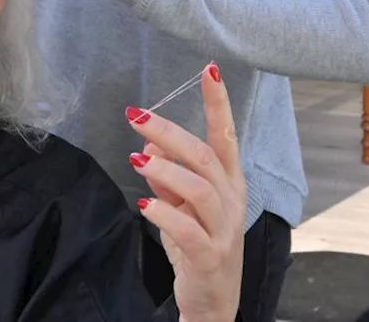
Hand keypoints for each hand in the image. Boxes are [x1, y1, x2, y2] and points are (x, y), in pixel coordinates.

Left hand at [127, 63, 244, 321]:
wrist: (213, 301)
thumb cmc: (198, 244)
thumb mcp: (182, 204)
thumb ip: (168, 174)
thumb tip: (150, 144)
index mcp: (229, 181)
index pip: (225, 134)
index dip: (218, 102)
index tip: (208, 70)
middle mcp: (232, 199)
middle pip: (205, 157)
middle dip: (171, 132)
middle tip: (137, 117)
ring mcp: (223, 229)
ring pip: (200, 189)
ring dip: (165, 170)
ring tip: (136, 160)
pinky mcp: (209, 256)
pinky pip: (189, 231)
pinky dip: (165, 214)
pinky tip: (144, 205)